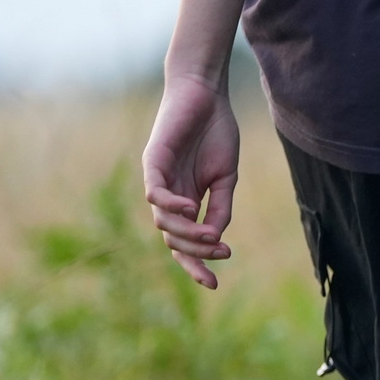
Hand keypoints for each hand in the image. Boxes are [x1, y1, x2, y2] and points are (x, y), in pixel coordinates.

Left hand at [142, 73, 240, 288]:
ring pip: (163, 222)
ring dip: (187, 233)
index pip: (184, 244)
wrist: (207, 94)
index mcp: (187, 202)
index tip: (214, 284)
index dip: (196, 265)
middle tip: (221, 254)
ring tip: (211, 235)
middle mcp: (169, 196)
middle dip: (195, 255)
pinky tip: (191, 209)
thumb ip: (221, 208)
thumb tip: (216, 239)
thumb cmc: (216, 132)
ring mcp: (159, 180)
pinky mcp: (153, 162)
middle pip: (172, 240)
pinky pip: (155, 194)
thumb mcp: (226, 178)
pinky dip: (170, 206)